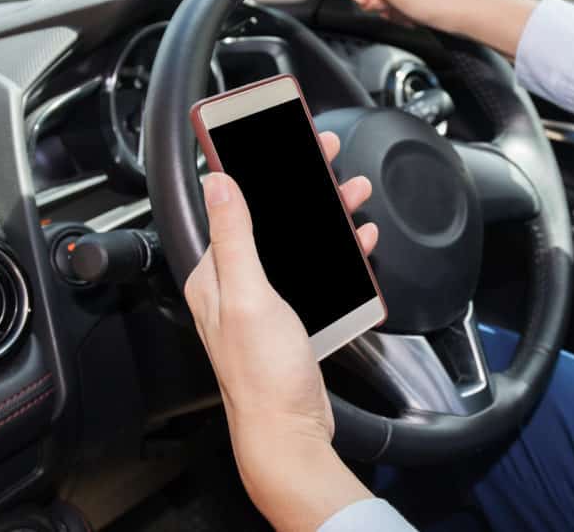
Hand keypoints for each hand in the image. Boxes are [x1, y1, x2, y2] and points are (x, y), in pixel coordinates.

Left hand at [184, 131, 374, 530]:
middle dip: (304, 187)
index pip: (236, 203)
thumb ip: (233, 235)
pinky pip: (314, 271)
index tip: (287, 139)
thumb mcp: (247, 295)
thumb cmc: (262, 376)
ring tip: (355, 194)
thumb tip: (217, 181)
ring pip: (297, 242)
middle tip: (329, 157)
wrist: (287, 434)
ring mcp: (264, 302)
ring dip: (326, 215)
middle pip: (272, 219)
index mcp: (215, 275)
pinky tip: (357, 242)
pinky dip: (336, 252)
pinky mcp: (290, 318)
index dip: (262, 167)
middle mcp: (235, 285)